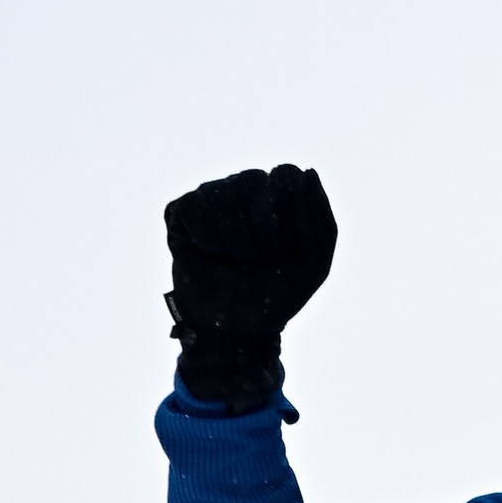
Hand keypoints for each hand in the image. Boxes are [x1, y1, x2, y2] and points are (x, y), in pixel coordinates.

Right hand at [163, 163, 337, 408]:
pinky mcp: (181, 211)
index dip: (287, 215)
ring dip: (236, 242)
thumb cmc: (275, 293)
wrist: (237, 329)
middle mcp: (244, 187)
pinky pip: (195, 209)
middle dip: (262, 233)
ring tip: (236, 260)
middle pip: (253, 180)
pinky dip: (209, 241)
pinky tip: (211, 255)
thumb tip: (308, 173)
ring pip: (222, 195)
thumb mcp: (313, 263)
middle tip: (259, 259)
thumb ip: (320, 221)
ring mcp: (211, 196)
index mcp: (279, 193)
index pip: (286, 174)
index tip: (286, 247)